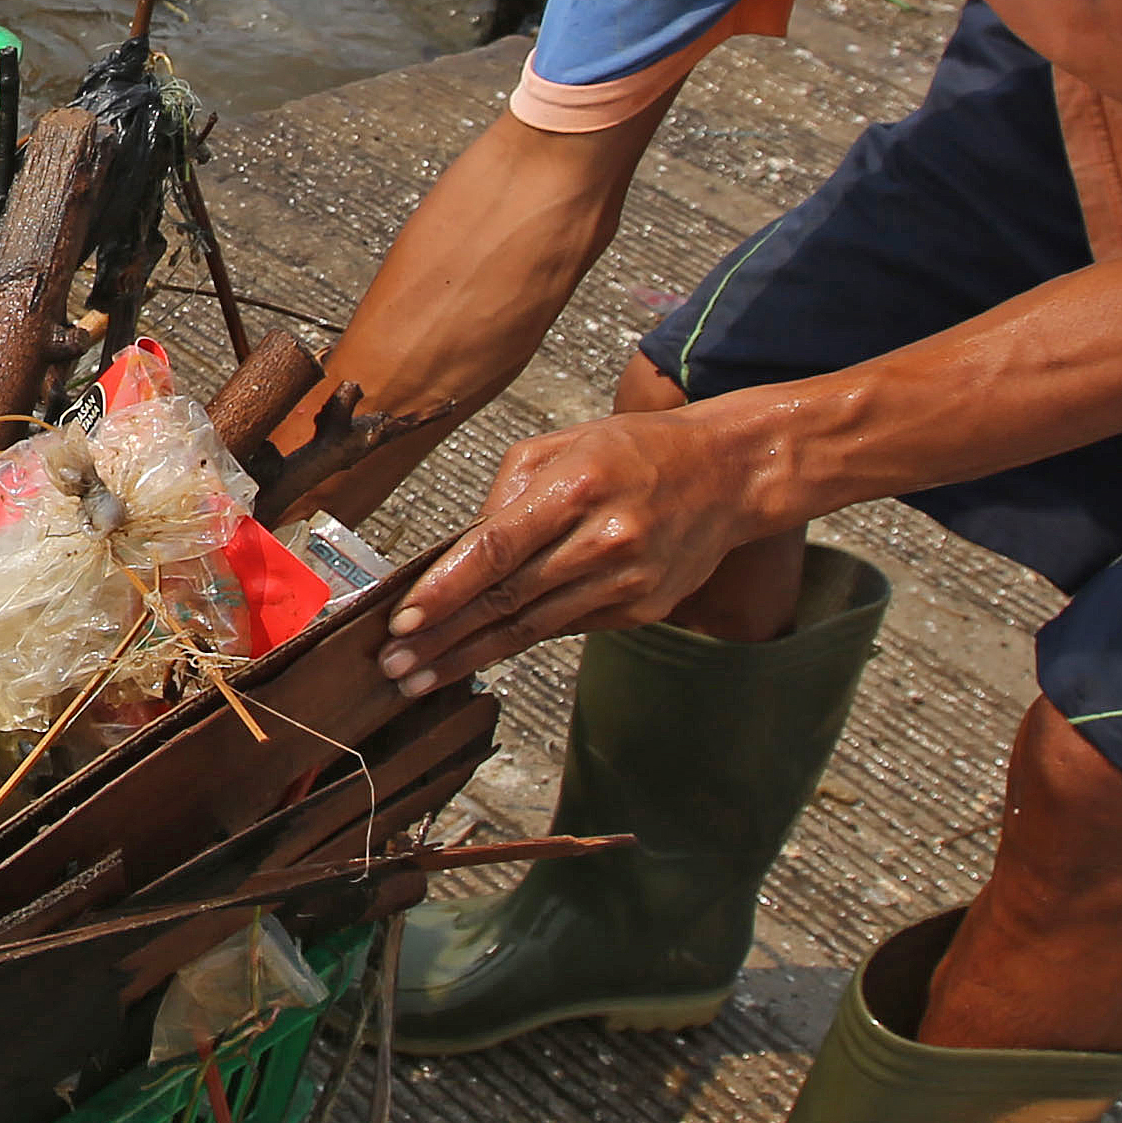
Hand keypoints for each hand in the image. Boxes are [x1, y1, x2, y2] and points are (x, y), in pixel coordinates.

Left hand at [388, 400, 785, 674]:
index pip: (496, 549)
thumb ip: (506, 491)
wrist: (728, 476)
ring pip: (532, 629)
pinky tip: (476, 658)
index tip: (403, 620)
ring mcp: (627, 582)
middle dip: (443, 639)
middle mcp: (605, 540)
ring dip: (470, 657)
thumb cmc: (636, 452)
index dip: (446, 590)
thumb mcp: (564, 444)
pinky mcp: (640, 610)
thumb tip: (461, 548)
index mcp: (577, 487)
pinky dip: (516, 645)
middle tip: (393, 667)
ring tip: (420, 678)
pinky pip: (564, 629)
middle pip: (508, 600)